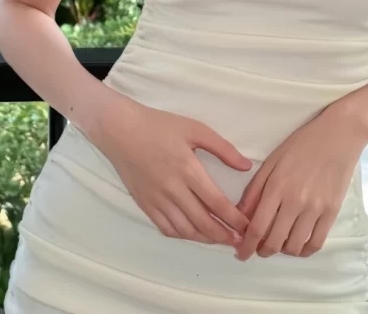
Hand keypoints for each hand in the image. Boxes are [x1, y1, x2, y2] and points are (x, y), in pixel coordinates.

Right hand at [93, 87, 252, 245]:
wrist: (121, 130)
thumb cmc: (160, 126)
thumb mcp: (195, 129)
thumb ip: (223, 148)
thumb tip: (246, 166)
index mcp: (188, 169)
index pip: (216, 203)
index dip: (234, 219)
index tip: (247, 226)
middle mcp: (173, 189)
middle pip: (202, 222)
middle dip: (223, 235)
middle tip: (239, 241)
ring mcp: (157, 200)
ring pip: (185, 230)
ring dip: (205, 238)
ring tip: (220, 239)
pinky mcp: (145, 205)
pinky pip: (166, 228)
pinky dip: (183, 235)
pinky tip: (193, 233)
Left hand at [233, 100, 367, 260]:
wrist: (338, 135)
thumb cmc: (302, 144)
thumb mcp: (272, 160)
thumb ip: (254, 189)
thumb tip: (240, 216)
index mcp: (277, 186)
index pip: (257, 227)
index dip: (246, 246)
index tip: (240, 254)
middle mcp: (295, 201)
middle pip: (274, 242)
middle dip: (262, 251)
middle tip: (259, 249)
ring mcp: (315, 208)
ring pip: (294, 246)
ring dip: (282, 251)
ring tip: (279, 243)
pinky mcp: (332, 211)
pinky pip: (316, 243)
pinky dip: (304, 250)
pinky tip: (298, 245)